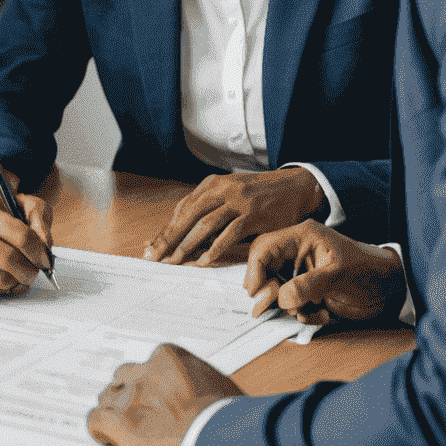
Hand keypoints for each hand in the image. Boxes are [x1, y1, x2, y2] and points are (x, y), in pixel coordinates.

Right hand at [0, 173, 54, 299]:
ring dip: (15, 282)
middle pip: (13, 260)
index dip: (40, 250)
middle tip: (36, 272)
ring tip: (16, 278)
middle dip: (31, 270)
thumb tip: (42, 244)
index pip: (21, 234)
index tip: (46, 257)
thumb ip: (11, 214)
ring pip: (2, 279)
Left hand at [86, 343, 242, 445]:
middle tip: (134, 411)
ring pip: (106, 399)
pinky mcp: (121, 422)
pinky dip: (99, 431)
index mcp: (168, 358)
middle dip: (125, 393)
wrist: (218, 437)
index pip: (146, 364)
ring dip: (112, 411)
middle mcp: (145, 372)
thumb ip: (197, 382)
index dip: (146, 382)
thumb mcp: (216, 384)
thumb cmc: (225, 415)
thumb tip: (200, 395)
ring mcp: (131, 397)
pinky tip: (106, 438)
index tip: (152, 396)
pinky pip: (96, 421)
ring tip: (117, 426)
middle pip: (122, 378)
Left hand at [143, 168, 325, 265]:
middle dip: (169, 237)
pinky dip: (215, 248)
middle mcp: (222, 189)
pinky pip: (230, 232)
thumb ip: (210, 208)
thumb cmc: (260, 194)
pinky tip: (204, 260)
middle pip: (189, 215)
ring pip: (205, 224)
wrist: (295, 186)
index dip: (166, 229)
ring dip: (187, 244)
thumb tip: (183, 231)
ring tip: (175, 261)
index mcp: (214, 184)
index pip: (183, 208)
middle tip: (153, 256)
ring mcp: (238, 201)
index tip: (151, 246)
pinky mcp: (253, 213)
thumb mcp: (231, 193)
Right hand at [244, 220, 405, 327]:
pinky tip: (323, 314)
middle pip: (265, 270)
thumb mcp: (338, 275)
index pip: (265, 248)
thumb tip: (282, 297)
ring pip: (277, 292)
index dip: (255, 270)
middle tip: (275, 307)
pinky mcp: (308, 291)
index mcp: (303, 237)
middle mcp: (298, 253)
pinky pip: (292, 305)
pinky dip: (302, 315)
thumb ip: (309, 285)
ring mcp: (303, 273)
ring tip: (309, 311)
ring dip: (289, 307)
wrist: (389, 289)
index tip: (256, 292)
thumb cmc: (368, 272)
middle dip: (268, 292)